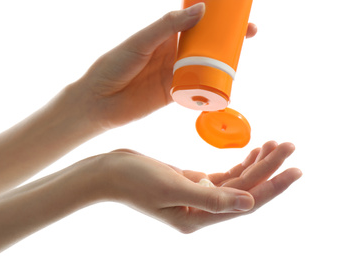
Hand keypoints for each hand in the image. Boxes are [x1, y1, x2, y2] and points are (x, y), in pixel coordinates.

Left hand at [69, 3, 256, 129]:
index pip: (194, 22)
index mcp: (163, 35)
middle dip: (227, 39)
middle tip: (248, 34)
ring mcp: (174, 74)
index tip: (234, 13)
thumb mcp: (140, 42)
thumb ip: (167, 27)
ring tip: (240, 60)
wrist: (99, 102)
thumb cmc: (113, 66)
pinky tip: (224, 87)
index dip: (214, 18)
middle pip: (206, 44)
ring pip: (205, 66)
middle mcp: (172, 53)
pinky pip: (197, 90)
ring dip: (224, 64)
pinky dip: (210, 89)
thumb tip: (201, 10)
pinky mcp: (174, 95)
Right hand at [101, 141, 300, 232]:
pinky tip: (251, 152)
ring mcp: (197, 196)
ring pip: (236, 181)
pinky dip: (239, 163)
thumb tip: (249, 203)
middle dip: (268, 167)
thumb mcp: (172, 188)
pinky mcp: (192, 182)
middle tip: (289, 145)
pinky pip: (223, 176)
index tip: (295, 168)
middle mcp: (202, 210)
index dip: (273, 186)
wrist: (109, 172)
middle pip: (244, 189)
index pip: (245, 201)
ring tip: (275, 144)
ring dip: (256, 163)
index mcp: (198, 217)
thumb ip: (212, 198)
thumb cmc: (134, 180)